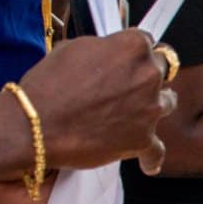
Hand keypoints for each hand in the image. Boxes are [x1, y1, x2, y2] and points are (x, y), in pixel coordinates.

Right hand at [19, 28, 174, 175]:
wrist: (35, 125)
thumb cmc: (48, 86)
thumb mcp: (73, 48)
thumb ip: (103, 48)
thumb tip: (110, 53)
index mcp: (131, 47)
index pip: (147, 42)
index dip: (135, 54)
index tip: (130, 62)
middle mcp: (147, 74)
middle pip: (162, 71)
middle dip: (147, 76)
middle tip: (131, 86)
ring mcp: (148, 108)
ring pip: (167, 103)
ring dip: (153, 107)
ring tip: (136, 115)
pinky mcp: (142, 140)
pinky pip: (156, 151)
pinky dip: (151, 156)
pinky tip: (148, 161)